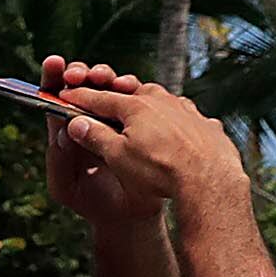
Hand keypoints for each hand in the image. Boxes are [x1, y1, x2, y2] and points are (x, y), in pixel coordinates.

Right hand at [43, 58, 247, 223]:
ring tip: (137, 125)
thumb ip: (95, 136)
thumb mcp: (117, 157)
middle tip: (101, 110)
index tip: (65, 97)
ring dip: (144, 112)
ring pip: (159, 104)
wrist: (210, 180)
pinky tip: (169, 138)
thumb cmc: (160, 170)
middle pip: (130, 96)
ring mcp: (186, 110)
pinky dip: (171, 124)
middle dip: (114, 101)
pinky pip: (182, 118)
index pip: (99, 98)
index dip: (79, 98)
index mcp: (135, 105)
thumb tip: (76, 123)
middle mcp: (162, 100)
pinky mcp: (204, 123)